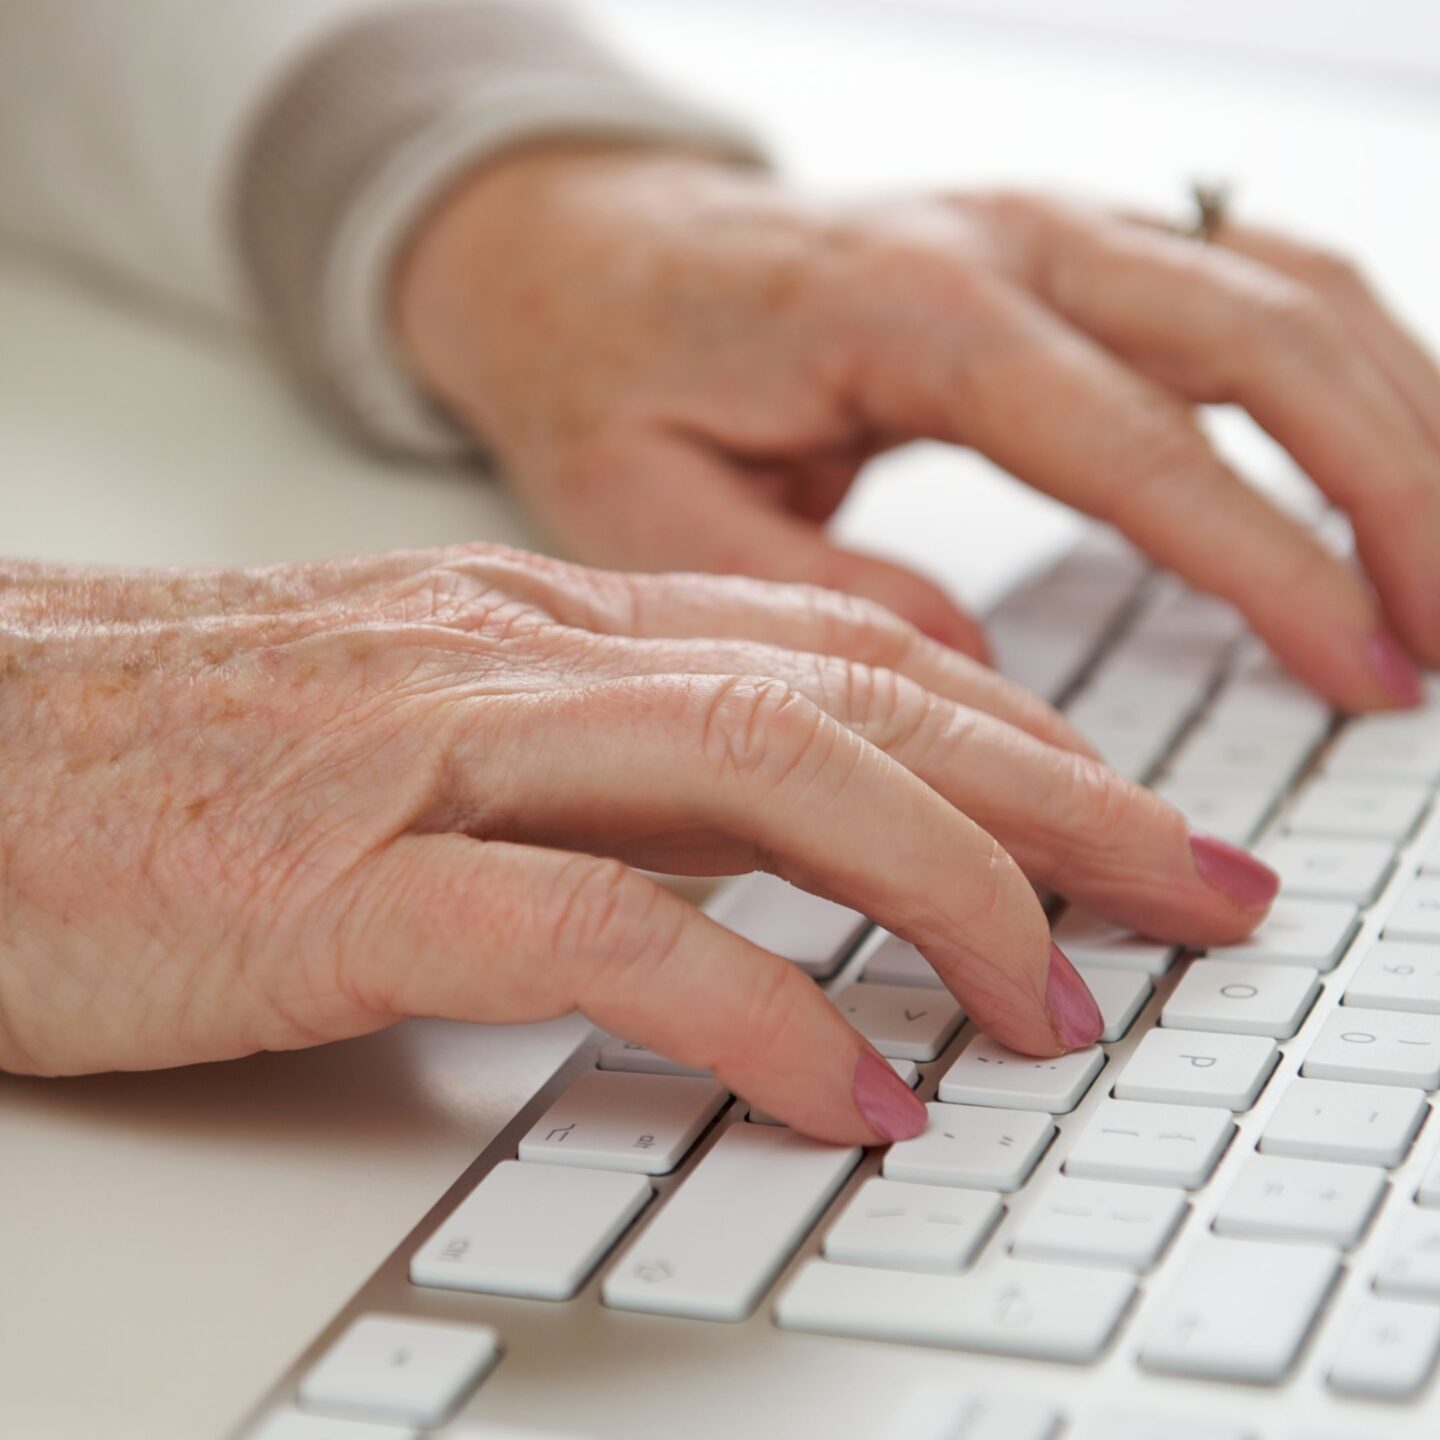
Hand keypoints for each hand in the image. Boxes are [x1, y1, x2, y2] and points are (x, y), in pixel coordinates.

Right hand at [0, 548, 1275, 1140]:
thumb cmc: (176, 745)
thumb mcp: (433, 725)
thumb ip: (607, 760)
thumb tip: (781, 837)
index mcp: (543, 619)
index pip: (842, 646)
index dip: (1013, 723)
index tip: (1126, 811)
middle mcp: (520, 657)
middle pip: (854, 696)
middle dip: (1056, 795)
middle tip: (1191, 891)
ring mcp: (439, 757)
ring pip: (766, 775)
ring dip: (947, 886)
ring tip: (1060, 999)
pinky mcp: (345, 882)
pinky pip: (602, 932)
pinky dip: (752, 1009)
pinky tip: (848, 1088)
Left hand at [396, 147, 1439, 710]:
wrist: (586, 256)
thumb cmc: (614, 378)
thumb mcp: (655, 514)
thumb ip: (811, 598)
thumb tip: (977, 679)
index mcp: (909, 314)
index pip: (1140, 440)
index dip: (1269, 559)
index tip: (1360, 669)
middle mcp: (1004, 242)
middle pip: (1265, 335)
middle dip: (1393, 487)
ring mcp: (1046, 222)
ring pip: (1289, 286)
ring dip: (1403, 416)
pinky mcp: (1064, 236)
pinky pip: (1251, 269)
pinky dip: (1350, 355)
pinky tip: (1393, 445)